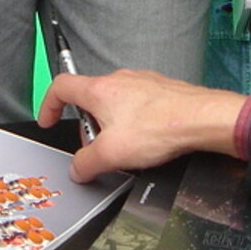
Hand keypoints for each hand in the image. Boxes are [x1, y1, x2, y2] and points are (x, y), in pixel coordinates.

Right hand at [35, 69, 245, 183]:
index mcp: (99, 90)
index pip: (61, 87)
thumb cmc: (161, 126)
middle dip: (89, 127)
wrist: (202, 118)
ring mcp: (142, 83)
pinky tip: (147, 142)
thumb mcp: (112, 154)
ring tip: (127, 149)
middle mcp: (119, 81)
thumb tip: (78, 169)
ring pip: (115, 104)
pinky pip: (137, 106)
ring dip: (113, 127)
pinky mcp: (161, 91)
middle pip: (90, 100)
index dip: (49, 104)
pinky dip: (134, 124)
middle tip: (97, 149)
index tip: (50, 119)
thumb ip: (86, 163)